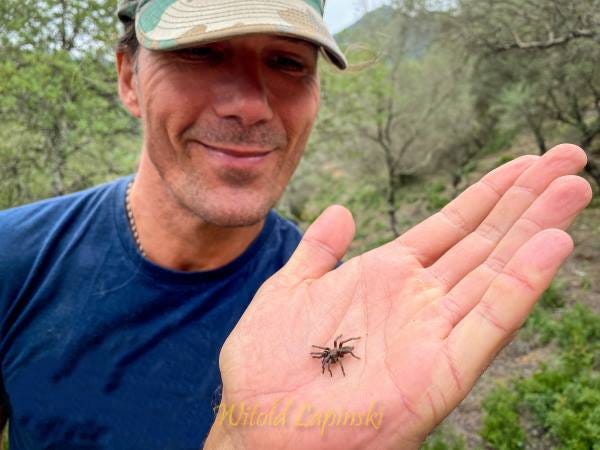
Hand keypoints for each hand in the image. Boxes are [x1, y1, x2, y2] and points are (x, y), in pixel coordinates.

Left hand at [205, 144, 591, 449]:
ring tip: (574, 188)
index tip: (526, 161)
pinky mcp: (439, 374)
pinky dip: (521, 286)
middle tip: (569, 158)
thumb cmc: (268, 361)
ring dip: (536, 230)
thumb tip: (342, 210)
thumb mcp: (291, 289)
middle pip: (484, 241)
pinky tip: (551, 246)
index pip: (451, 225)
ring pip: (495, 272)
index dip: (489, 193)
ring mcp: (431, 334)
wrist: (258, 420)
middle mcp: (417, 301)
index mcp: (385, 277)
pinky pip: (488, 324)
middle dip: (526, 200)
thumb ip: (320, 250)